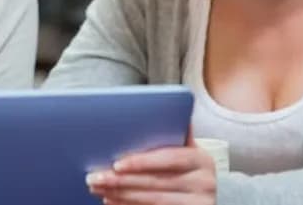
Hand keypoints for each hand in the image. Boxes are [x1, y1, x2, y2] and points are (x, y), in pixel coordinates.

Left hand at [87, 136, 216, 204]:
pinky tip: (111, 201)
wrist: (208, 201)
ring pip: (150, 199)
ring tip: (98, 188)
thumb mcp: (192, 153)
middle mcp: (203, 182)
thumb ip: (178, 134)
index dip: (140, 162)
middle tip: (95, 177)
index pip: (167, 159)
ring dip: (119, 194)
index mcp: (200, 160)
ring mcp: (197, 202)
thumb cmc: (192, 171)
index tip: (116, 164)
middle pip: (154, 181)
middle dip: (120, 180)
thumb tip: (168, 107)